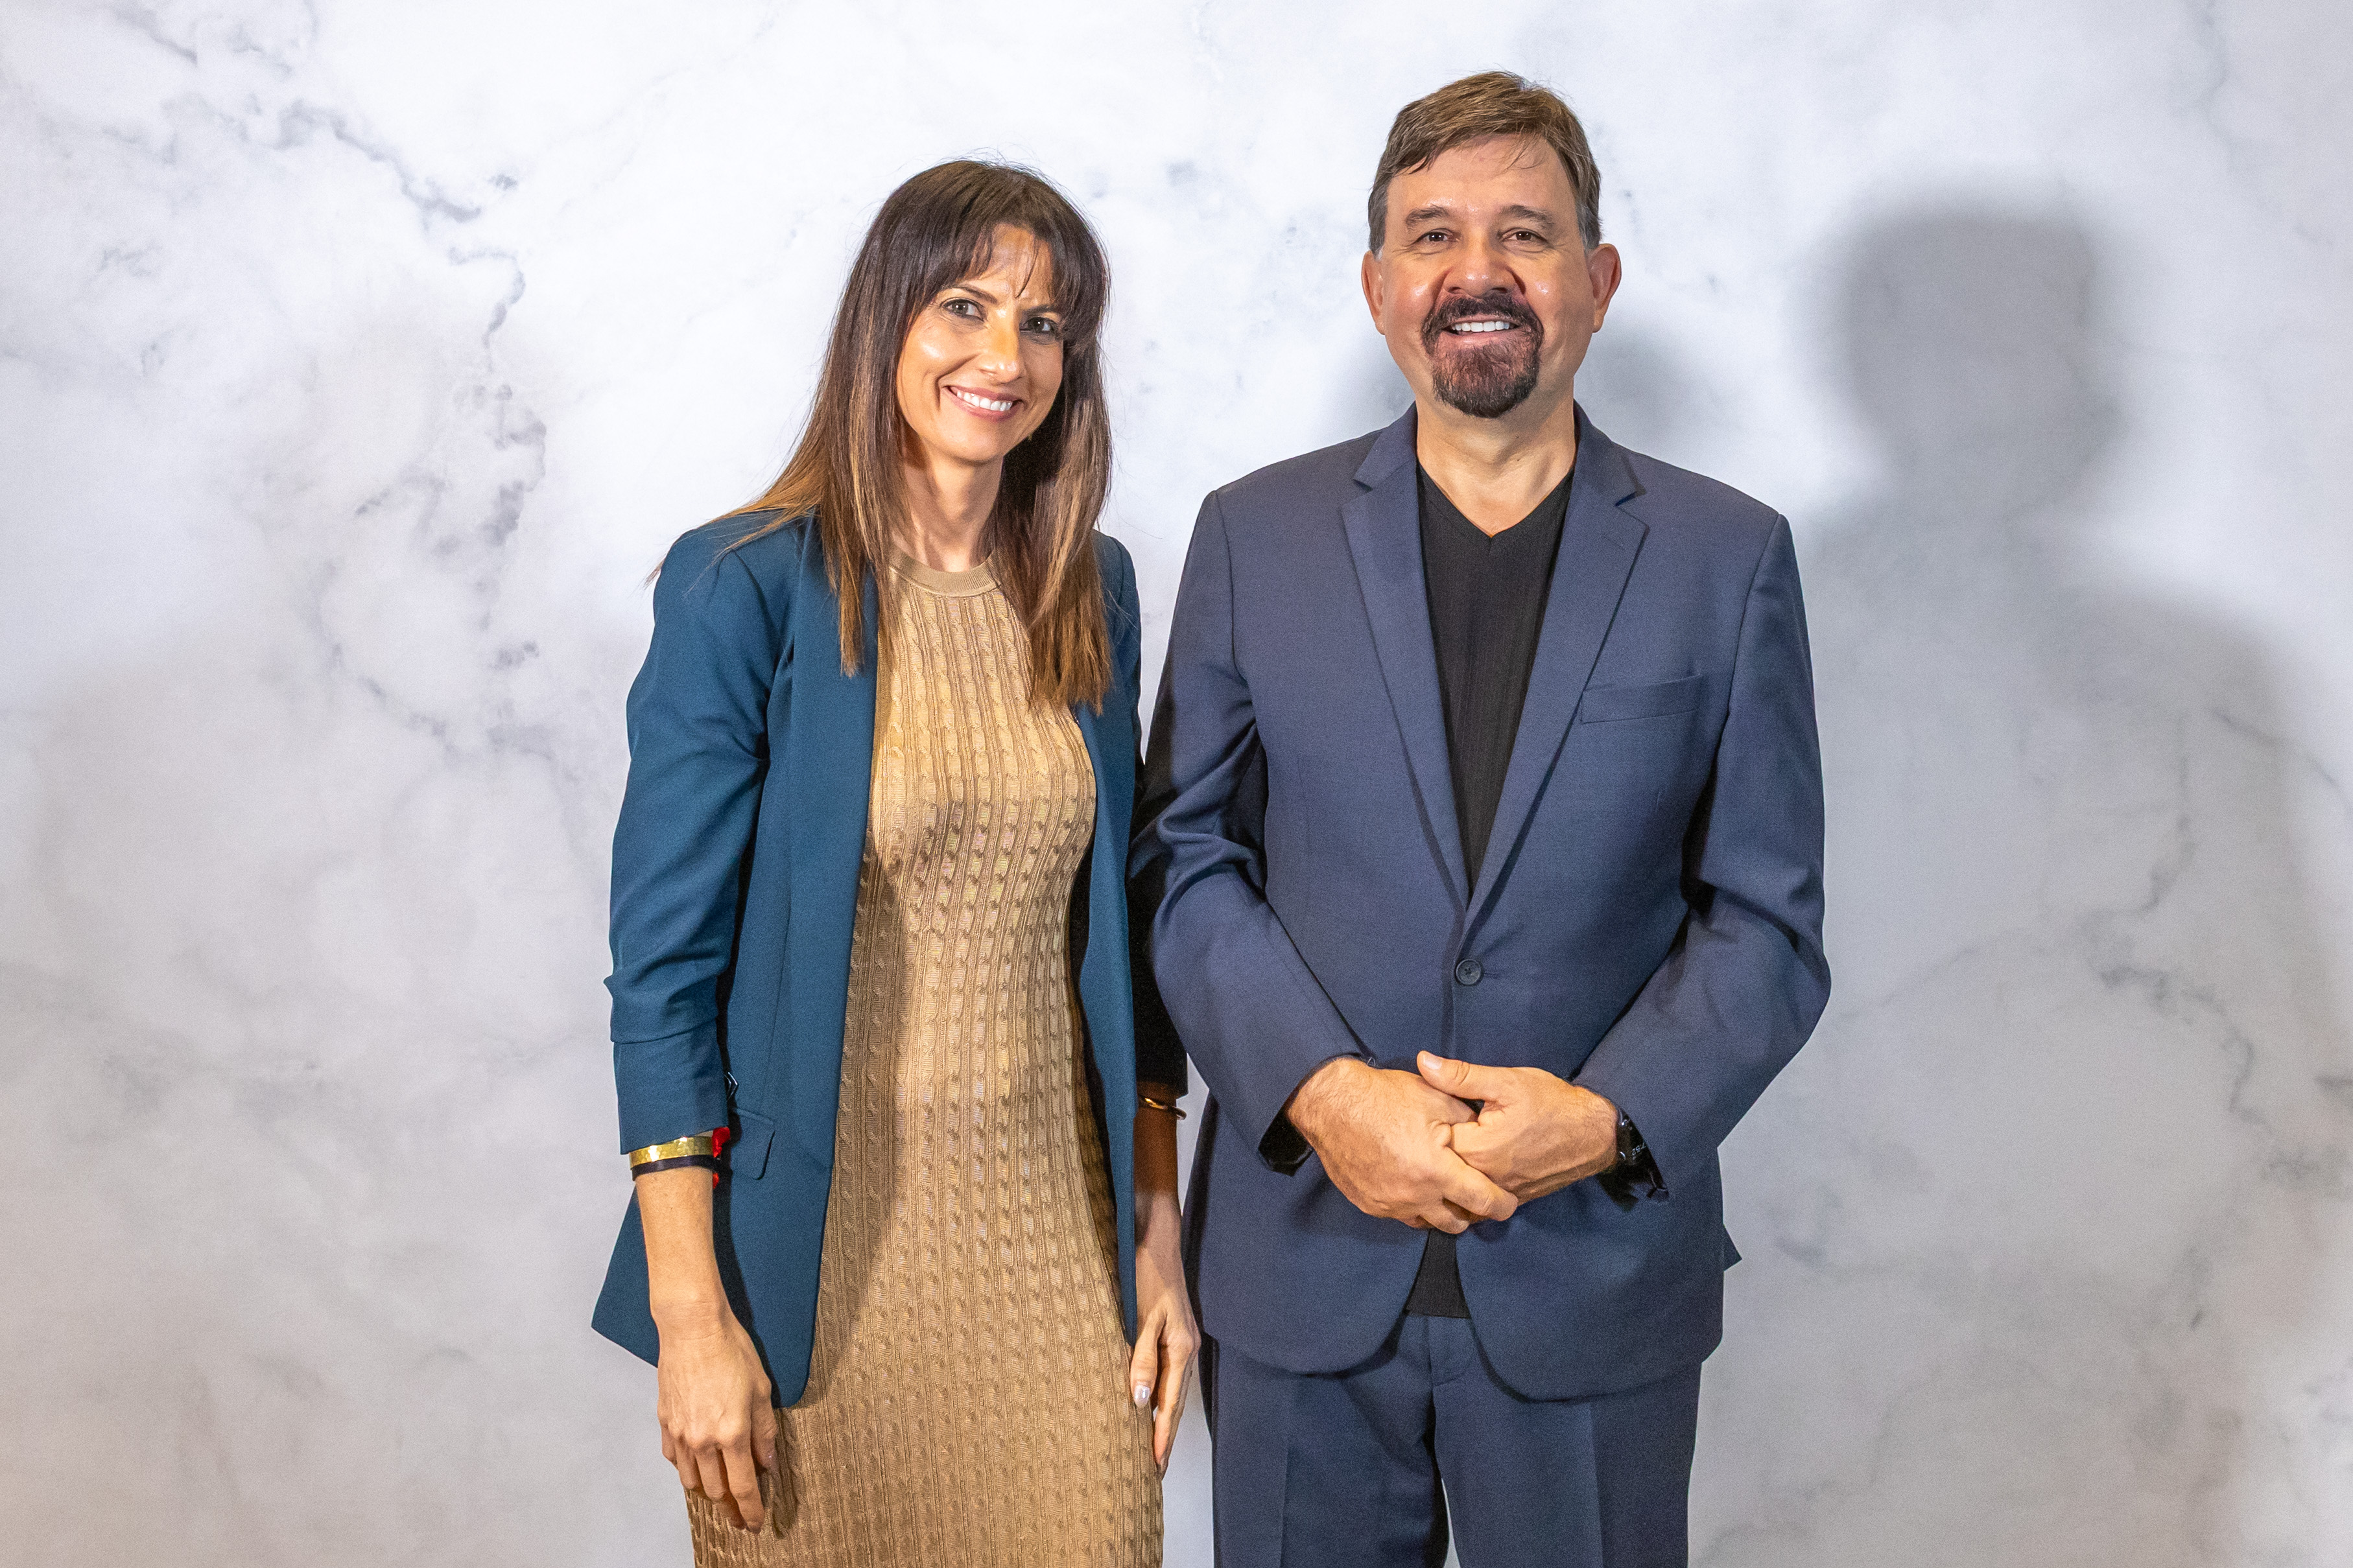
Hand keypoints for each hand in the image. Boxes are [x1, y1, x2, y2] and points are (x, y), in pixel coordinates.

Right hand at [655, 1302, 776, 1531]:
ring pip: (692, 1480)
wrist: (692, 1328)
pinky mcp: (665, 1422)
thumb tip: (768, 1461)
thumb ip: (765, 1431)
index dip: (751, 1511)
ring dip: (708, 1492)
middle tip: (739, 1515)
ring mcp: (680, 1433)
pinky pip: (675, 1460)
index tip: (755, 1524)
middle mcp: (704, 1440)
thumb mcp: (762, 1390)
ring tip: (720, 1495)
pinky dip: (687, 1470)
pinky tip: (697, 1467)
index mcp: (733, 1433)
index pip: (744, 1487)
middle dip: (730, 1508)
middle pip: (716, 1490)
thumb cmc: (731, 1351)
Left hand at [1126, 1191, 1197, 1472]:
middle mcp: (1186, 1348)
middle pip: (1174, 1403)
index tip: (1154, 1467)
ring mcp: (1182, 1341)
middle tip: (1155, 1470)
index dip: (1161, 1437)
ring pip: (1172, 1390)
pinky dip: (1159, 1395)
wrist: (1155, 1238)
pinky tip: (1149, 1404)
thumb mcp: (1141, 1316)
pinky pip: (1168, 1374)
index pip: (1169, 1405)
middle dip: (1165, 1436)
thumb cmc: (1146, 1273)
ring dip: (1162, 1419)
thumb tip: (1138, 1401)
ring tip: (1153, 1447)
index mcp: (1181, 1349)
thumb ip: (1141, 1358)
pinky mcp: (1173, 1332)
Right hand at [1285, 1057, 1517, 1231]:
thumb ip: (1469, 1123)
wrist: (1332, 1103)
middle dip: (1470, 1213)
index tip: (1509, 1203)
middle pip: (1455, 1223)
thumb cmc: (1385, 1097)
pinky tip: (1412, 1185)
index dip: (1502, 1205)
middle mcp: (1414, 1197)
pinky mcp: (1369, 1204)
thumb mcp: (1437, 1100)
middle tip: (1474, 1197)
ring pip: (1426, 1222)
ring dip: (1439, 1211)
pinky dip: (1411, 1205)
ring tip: (1442, 1192)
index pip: (1482, 1201)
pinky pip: (1399, 1214)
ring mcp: (1388, 1204)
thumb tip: (1486, 1136)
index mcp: (1436, 1172)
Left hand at [1416, 1052, 1617, 1201]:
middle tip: (1435, 1133)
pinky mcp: (1516, 1198)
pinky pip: (1483, 1201)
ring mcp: (1502, 1192)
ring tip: (1449, 1154)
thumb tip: (1423, 1061)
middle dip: (1436, 1152)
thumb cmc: (1552, 1103)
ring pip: (1462, 1190)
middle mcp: (1486, 1178)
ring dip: (1453, 1175)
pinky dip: (1472, 1190)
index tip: (1426, 1114)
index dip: (1427, 1126)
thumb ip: (1461, 1076)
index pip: (1433, 1142)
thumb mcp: (1506, 1082)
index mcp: (1478, 1149)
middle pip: (1444, 1169)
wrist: (1595, 1132)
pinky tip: (1470, 1172)